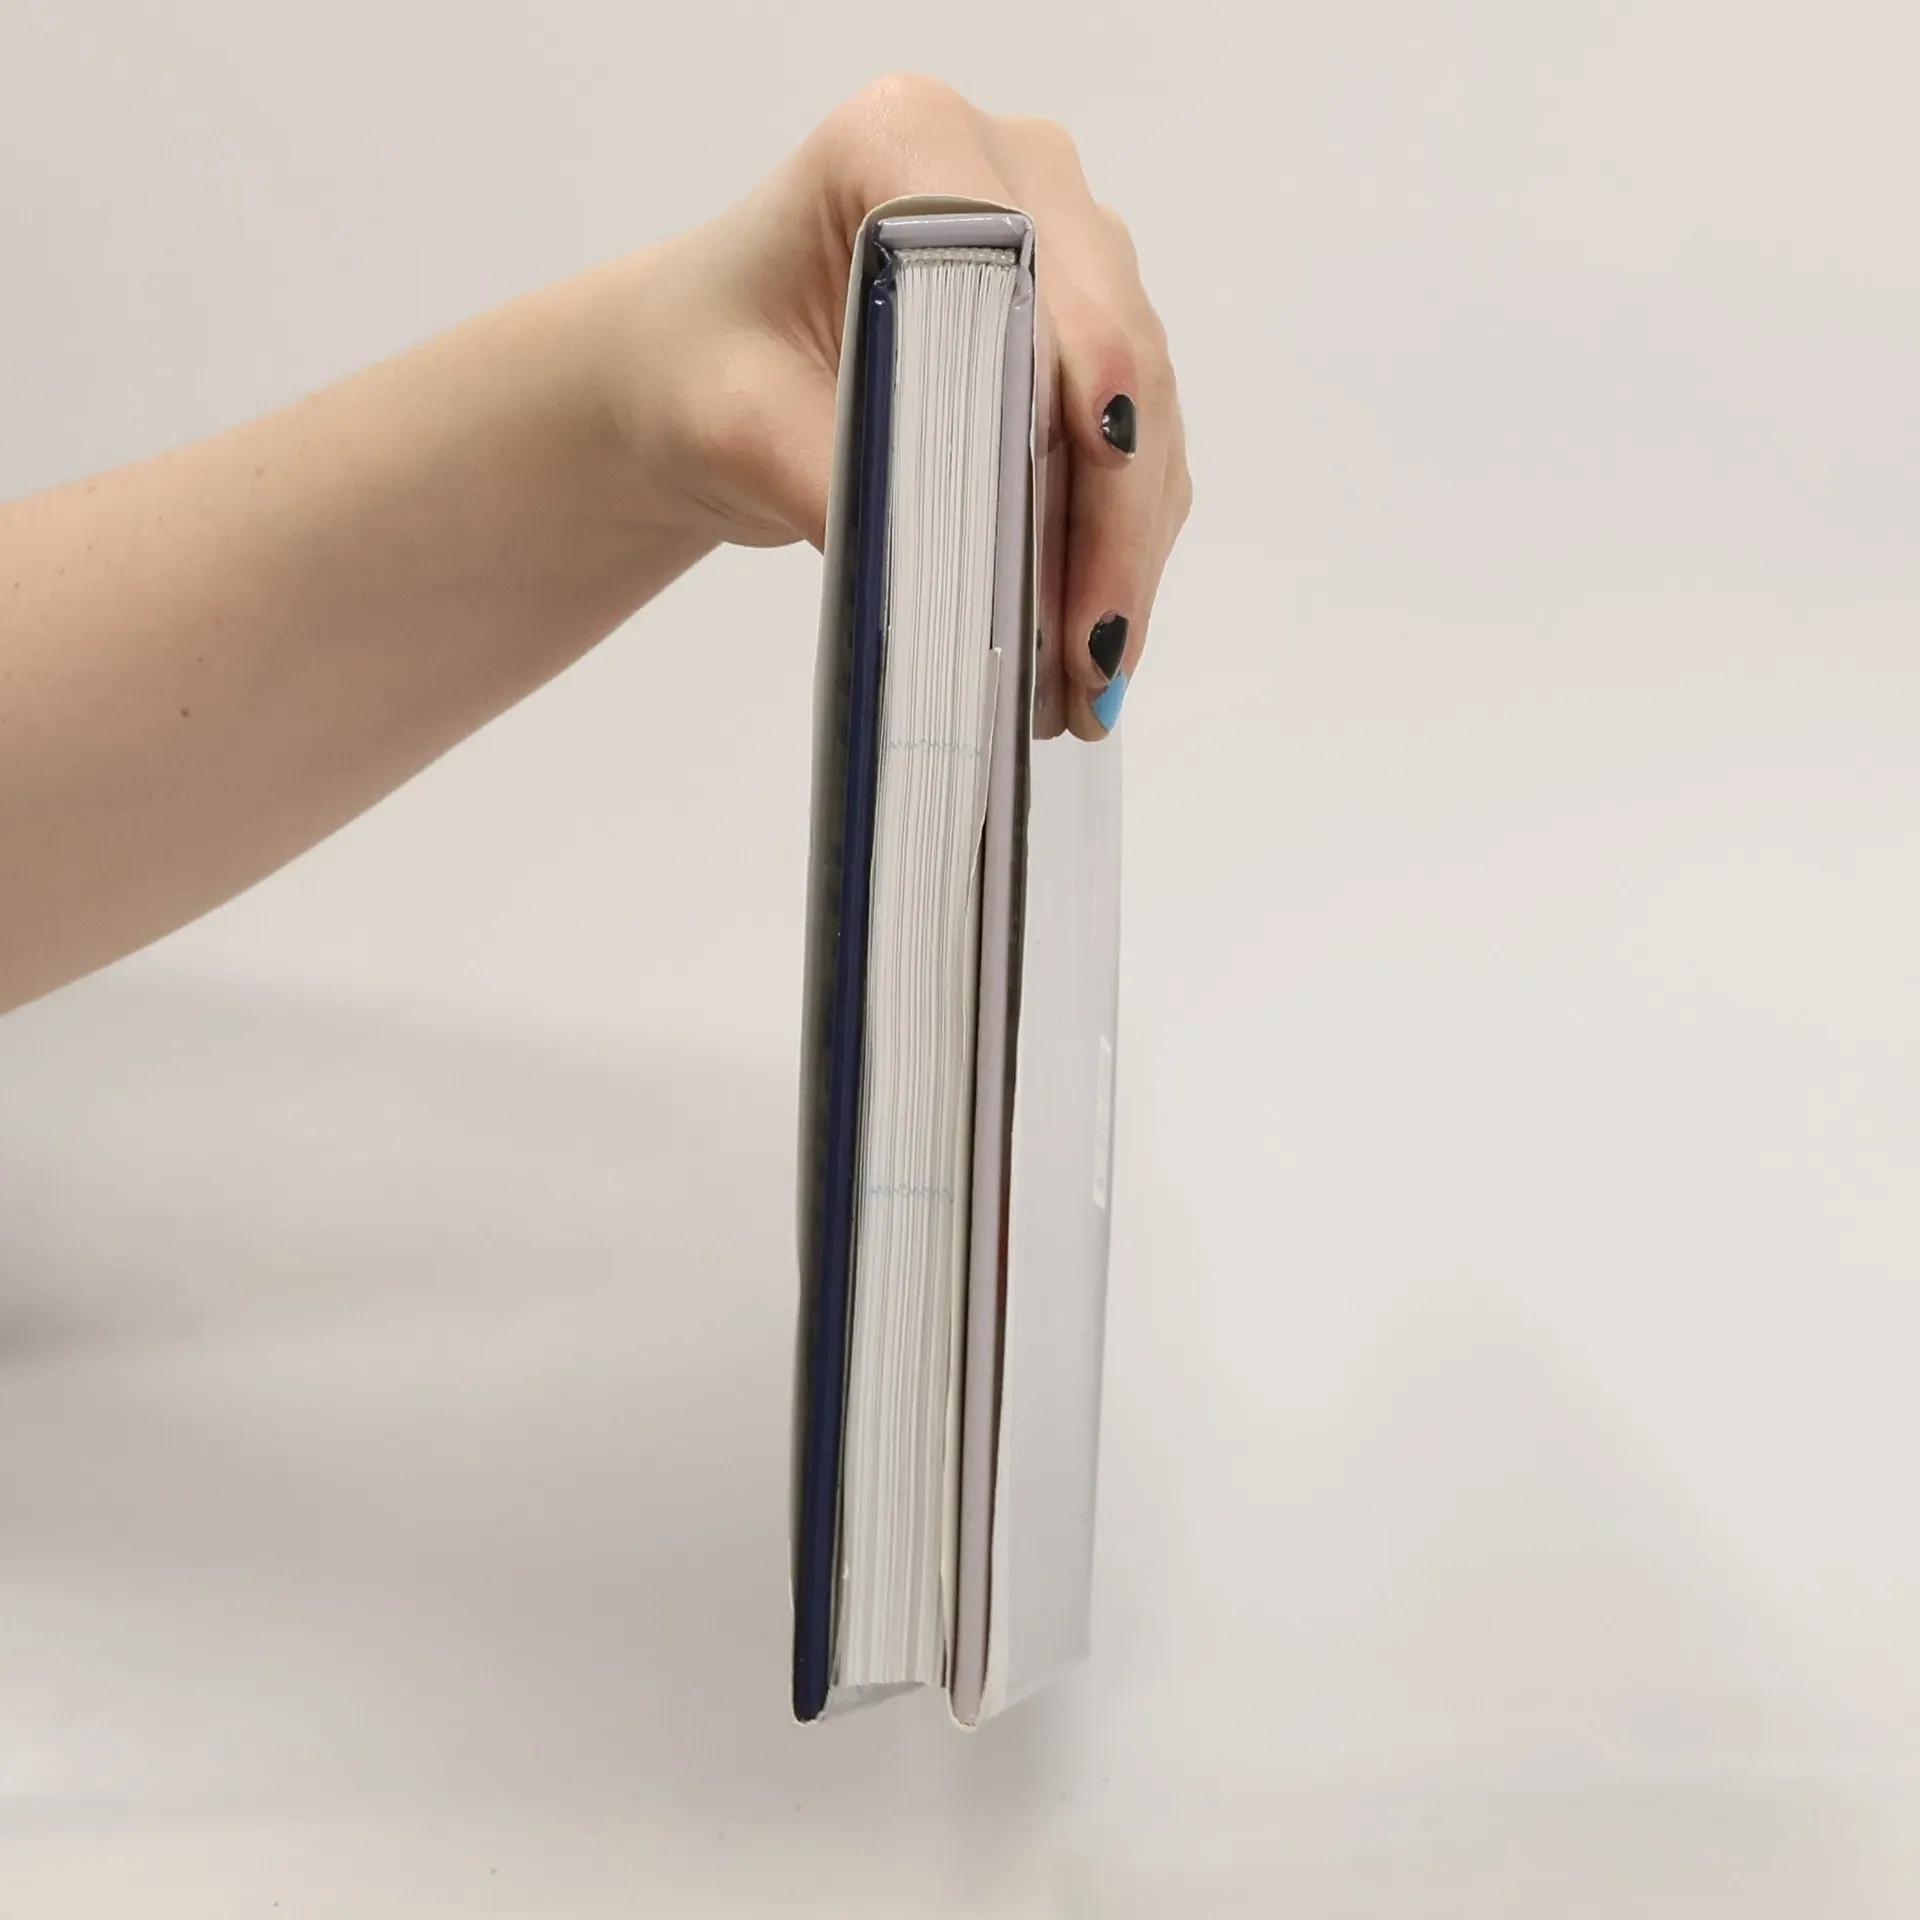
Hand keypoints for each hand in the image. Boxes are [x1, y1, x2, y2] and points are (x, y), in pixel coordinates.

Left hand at [623, 74, 1191, 739]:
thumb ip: (833, 479)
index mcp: (909, 139)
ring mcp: (1065, 248)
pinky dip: (1118, 546)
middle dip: (1112, 511)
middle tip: (1092, 655)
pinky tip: (1092, 643)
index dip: (1080, 369)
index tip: (1099, 467)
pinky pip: (1133, 446)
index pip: (1026, 259)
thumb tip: (951, 584)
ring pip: (1140, 408)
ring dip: (1126, 549)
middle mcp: (1013, 172)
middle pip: (1109, 344)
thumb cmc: (703, 373)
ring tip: (1090, 684)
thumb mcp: (737, 428)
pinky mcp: (1084, 332)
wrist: (701, 377)